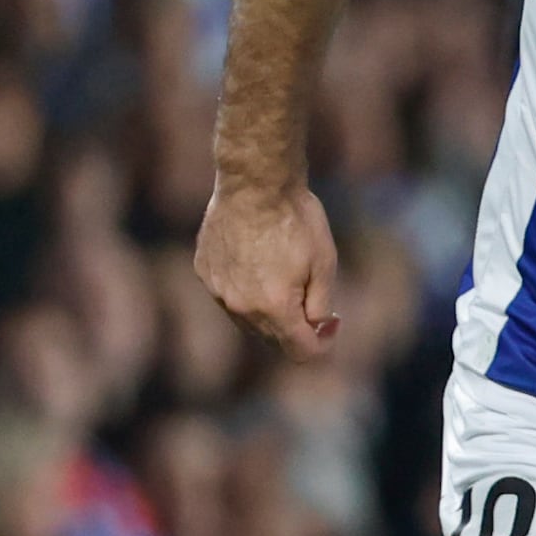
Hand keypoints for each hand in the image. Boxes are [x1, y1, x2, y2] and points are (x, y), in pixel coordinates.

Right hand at [196, 180, 342, 354]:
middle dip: (295, 328)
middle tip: (312, 301)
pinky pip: (228, 295)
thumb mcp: (325, 263)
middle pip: (272, 339)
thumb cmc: (296, 219)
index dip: (322, 344)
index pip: (300, 352)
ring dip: (268, 311)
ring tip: (283, 274)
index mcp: (275, 309)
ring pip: (247, 320)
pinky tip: (257, 260)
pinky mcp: (204, 272)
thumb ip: (320, 306)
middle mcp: (241, 307)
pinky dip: (245, 289)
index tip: (331, 325)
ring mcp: (218, 291)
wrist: (254, 182)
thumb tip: (318, 328)